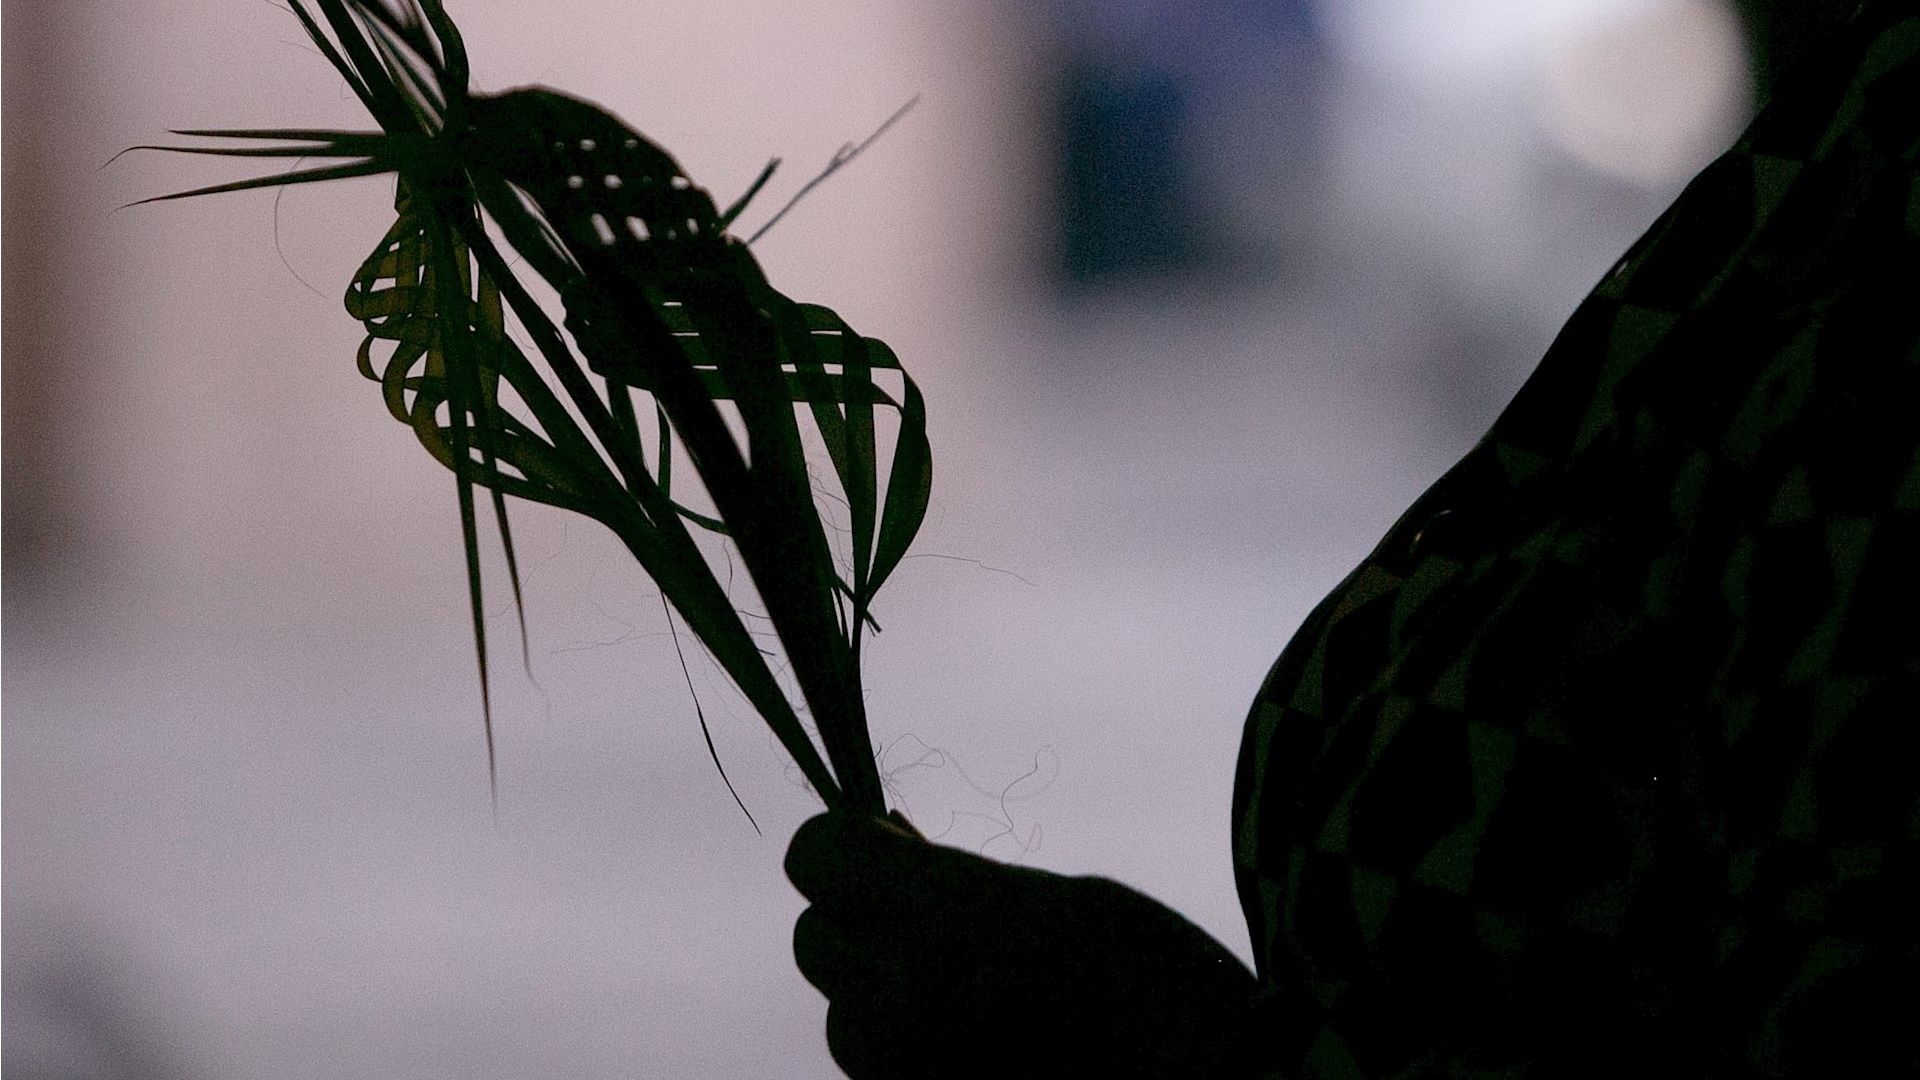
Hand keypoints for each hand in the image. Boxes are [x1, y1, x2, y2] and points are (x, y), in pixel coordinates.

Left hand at [785, 812, 1257, 1078]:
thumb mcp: (1064, 896)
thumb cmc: (1161, 981)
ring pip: (841, 1019)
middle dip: (858, 920)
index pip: (814, 856)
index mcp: (944, 919)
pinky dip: (908, 1052)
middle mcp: (903, 1001)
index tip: (886, 846)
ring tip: (964, 992)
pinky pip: (878, 1074)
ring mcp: (906, 1072)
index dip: (842, 845)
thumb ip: (957, 881)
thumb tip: (890, 850)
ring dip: (878, 995)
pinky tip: (977, 1042)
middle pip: (814, 941)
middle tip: (930, 917)